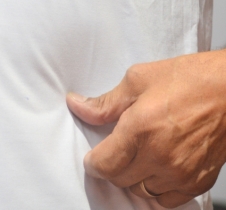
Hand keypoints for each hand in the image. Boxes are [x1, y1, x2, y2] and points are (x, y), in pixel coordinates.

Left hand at [67, 51, 225, 206]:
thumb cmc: (189, 79)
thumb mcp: (139, 79)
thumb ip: (106, 101)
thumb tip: (78, 106)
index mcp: (141, 128)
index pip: (105, 164)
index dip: (93, 163)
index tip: (93, 157)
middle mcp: (160, 156)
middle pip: (121, 180)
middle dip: (112, 168)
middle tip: (114, 152)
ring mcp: (180, 173)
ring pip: (143, 192)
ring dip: (135, 179)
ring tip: (138, 158)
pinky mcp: (198, 182)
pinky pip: (167, 200)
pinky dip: (158, 189)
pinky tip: (157, 169)